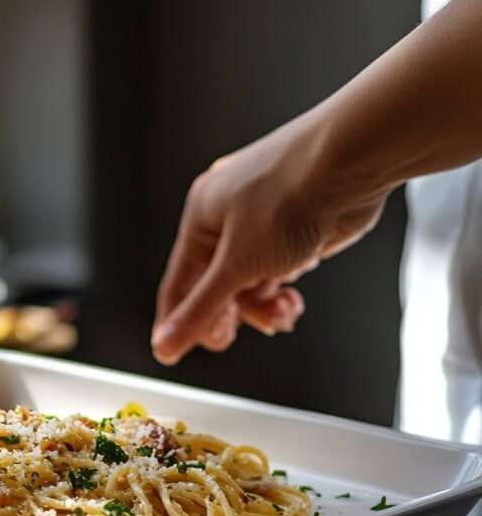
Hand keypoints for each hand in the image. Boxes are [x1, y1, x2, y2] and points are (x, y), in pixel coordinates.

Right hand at [151, 114, 387, 364]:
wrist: (349, 163)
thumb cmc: (288, 194)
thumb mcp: (236, 266)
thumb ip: (200, 310)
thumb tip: (165, 344)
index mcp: (200, 217)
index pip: (178, 281)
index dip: (176, 320)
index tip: (174, 352)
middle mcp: (228, 218)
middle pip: (215, 285)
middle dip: (229, 313)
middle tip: (235, 334)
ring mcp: (264, 223)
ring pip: (250, 282)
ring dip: (262, 307)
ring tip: (281, 315)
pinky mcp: (297, 229)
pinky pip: (279, 272)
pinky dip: (283, 293)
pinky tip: (292, 301)